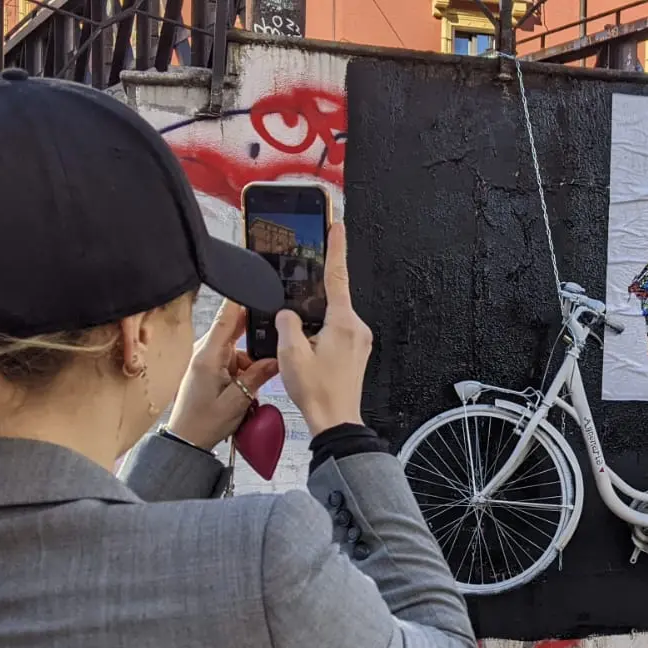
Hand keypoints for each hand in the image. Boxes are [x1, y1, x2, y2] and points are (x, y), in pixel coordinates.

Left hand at [165, 301, 280, 448]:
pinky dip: (244, 366)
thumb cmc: (205, 422)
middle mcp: (205, 352)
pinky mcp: (209, 367)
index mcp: (209, 356)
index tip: (255, 286)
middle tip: (274, 337)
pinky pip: (232, 358)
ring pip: (236, 346)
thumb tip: (277, 358)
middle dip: (254, 332)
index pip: (226, 318)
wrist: (187, 439)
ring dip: (250, 357)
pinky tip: (251, 381)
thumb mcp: (238, 400)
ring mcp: (207, 359)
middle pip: (233, 328)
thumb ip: (258, 375)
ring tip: (258, 377)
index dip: (241, 300)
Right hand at [277, 222, 371, 432]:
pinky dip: (320, 339)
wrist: (336, 422)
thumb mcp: (290, 354)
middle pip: (331, 302)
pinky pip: (336, 334)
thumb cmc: (317, 393)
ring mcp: (360, 341)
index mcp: (343, 323)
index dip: (335, 248)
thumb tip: (288, 313)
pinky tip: (310, 358)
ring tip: (304, 356)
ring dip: (313, 329)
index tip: (337, 225)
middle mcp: (357, 328)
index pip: (337, 276)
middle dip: (310, 309)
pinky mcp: (357, 353)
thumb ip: (287, 323)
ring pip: (331, 320)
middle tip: (297, 333)